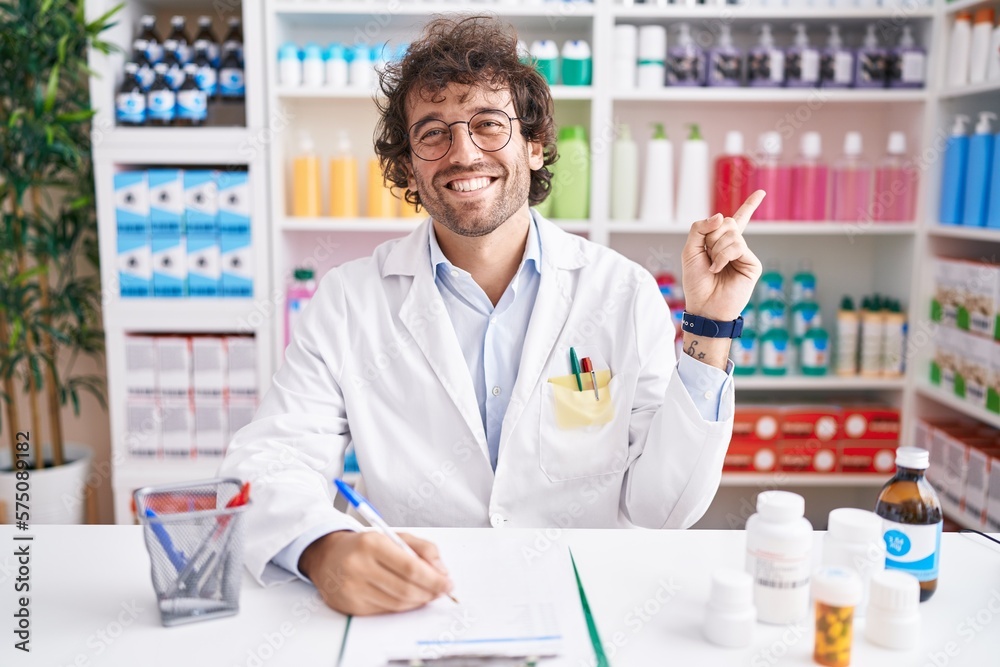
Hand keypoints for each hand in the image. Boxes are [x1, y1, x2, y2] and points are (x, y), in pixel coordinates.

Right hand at [299, 530, 453, 615]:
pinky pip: (385, 610)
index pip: (410, 567)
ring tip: (428, 594)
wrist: (328, 556)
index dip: (434, 579)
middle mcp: (358, 566)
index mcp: (371, 544)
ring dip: (419, 601)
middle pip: (405, 588)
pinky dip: (403, 606)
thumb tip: (441, 571)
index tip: (448, 583)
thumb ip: (422, 549)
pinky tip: (409, 599)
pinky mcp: (351, 605)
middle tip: (442, 590)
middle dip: (430, 592)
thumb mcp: (394, 536)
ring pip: (397, 603)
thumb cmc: (365, 546)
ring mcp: (353, 588)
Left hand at [681, 190, 765, 321]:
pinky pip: (737, 246)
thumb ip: (700, 228)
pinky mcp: (752, 264)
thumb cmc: (696, 282)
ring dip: (716, 249)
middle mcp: (736, 247)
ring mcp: (745, 255)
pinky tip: (718, 269)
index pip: (737, 220)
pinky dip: (723, 256)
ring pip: (731, 234)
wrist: (704, 306)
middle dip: (712, 237)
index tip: (761, 192)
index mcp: (722, 243)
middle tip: (707, 255)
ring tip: (713, 267)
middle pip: (727, 222)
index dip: (749, 206)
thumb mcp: (690, 251)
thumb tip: (721, 215)